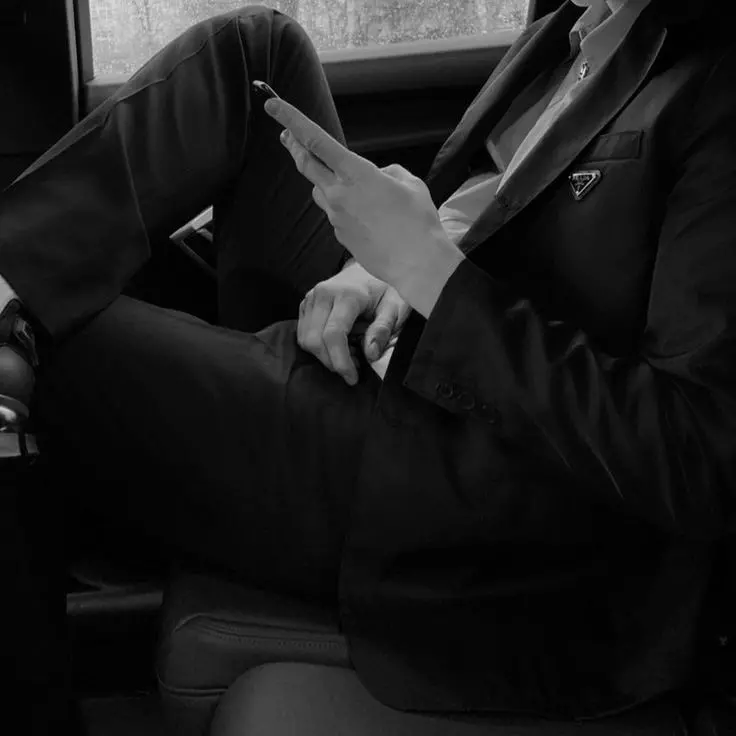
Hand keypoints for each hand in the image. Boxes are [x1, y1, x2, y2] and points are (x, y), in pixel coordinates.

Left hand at [264, 98, 463, 309]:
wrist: (416, 263)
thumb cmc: (418, 222)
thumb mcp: (410, 183)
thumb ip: (387, 171)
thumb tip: (375, 175)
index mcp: (357, 173)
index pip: (316, 140)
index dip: (292, 121)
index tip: (273, 106)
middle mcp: (339, 194)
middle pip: (306, 165)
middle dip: (294, 146)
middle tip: (285, 136)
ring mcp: (336, 217)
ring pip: (320, 192)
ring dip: (325, 182)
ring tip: (346, 184)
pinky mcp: (340, 236)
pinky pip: (336, 215)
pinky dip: (345, 210)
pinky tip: (368, 218)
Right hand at [298, 261, 410, 385]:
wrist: (366, 270)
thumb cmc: (384, 289)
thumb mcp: (395, 307)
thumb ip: (383, 329)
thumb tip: (370, 354)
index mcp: (347, 295)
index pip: (334, 334)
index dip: (341, 361)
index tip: (353, 378)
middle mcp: (323, 294)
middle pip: (315, 340)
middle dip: (332, 362)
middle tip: (354, 366)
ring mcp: (310, 298)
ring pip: (305, 340)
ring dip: (324, 356)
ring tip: (347, 354)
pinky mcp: (304, 304)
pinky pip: (302, 334)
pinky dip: (317, 347)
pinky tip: (337, 345)